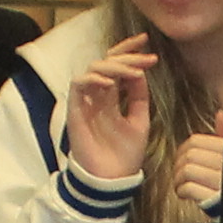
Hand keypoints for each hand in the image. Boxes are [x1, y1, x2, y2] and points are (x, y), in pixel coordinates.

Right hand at [65, 34, 158, 179]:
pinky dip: (93, 79)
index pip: (117, 66)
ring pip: (93, 68)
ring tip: (133, 71)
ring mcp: (86, 101)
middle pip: (106, 62)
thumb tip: (140, 71)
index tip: (147, 43)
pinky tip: (110, 83)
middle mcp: (98, 96)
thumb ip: (139, 97)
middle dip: (126, 54)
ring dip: (114, 66)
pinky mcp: (75, 110)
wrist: (111, 180)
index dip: (129, 51)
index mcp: (112, 97)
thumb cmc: (124, 154)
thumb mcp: (139, 121)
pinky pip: (78, 84)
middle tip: (145, 54)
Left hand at [171, 113, 222, 219]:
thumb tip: (220, 115)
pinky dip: (182, 190)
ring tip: (181, 185)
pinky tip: (184, 195)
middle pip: (190, 155)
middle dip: (178, 164)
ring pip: (187, 170)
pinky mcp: (215, 200)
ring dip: (178, 179)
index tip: (182, 158)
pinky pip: (189, 188)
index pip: (196, 141)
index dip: (183, 149)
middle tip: (179, 174)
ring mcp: (221, 182)